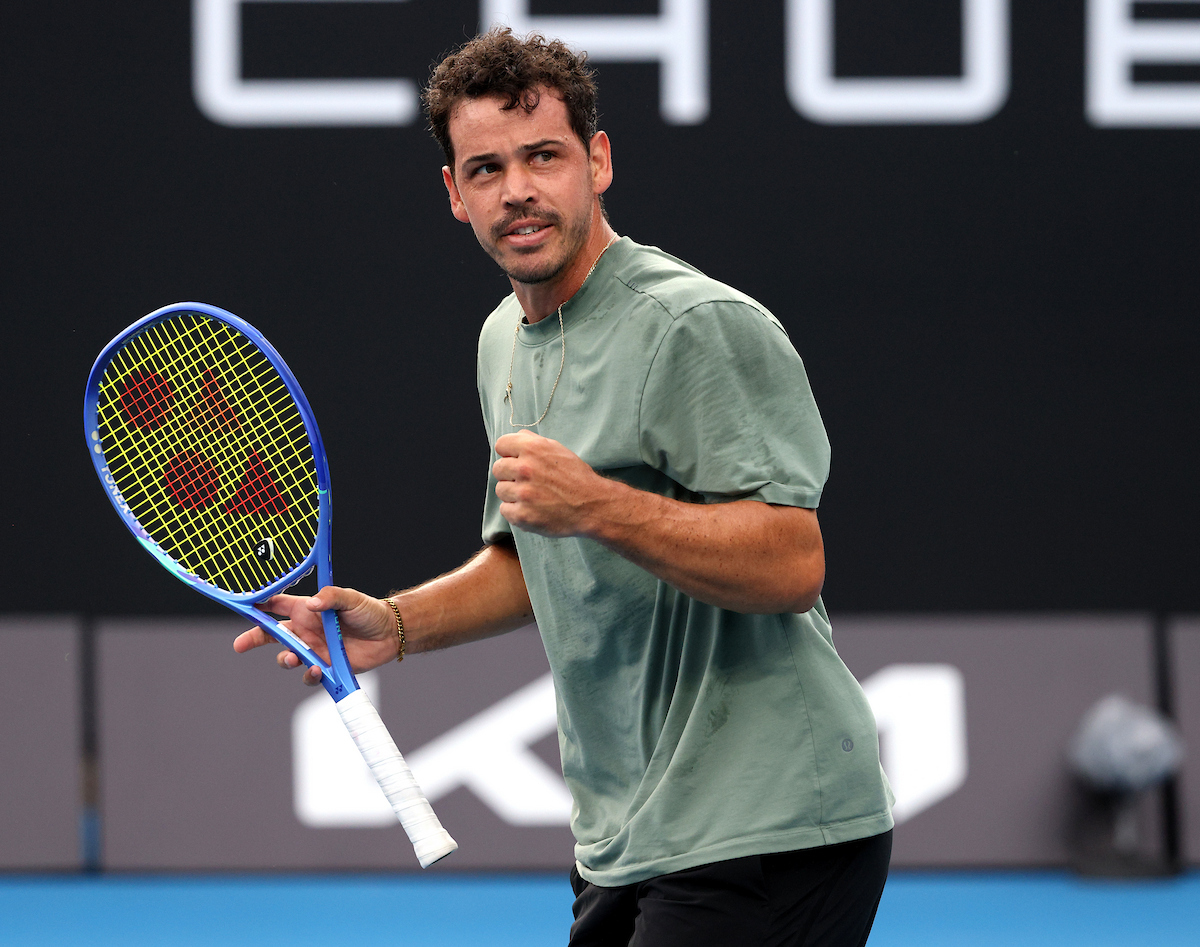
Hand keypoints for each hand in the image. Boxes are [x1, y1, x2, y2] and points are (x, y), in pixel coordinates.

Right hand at [233, 586, 398, 685]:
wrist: (390, 634)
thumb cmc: (368, 611)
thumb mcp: (351, 599)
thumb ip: (331, 598)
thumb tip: (312, 603)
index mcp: (307, 610)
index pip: (277, 605)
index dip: (260, 605)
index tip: (244, 606)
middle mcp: (306, 631)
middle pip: (272, 635)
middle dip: (253, 639)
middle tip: (240, 645)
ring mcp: (314, 650)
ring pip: (287, 658)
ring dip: (286, 660)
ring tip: (295, 658)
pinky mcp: (325, 667)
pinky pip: (308, 675)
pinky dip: (308, 675)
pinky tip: (317, 670)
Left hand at [492, 431, 611, 536]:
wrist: (592, 506)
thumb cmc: (576, 477)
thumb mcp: (558, 450)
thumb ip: (534, 442)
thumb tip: (518, 436)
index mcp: (532, 449)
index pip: (501, 444)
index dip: (508, 453)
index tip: (516, 461)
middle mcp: (525, 469)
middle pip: (497, 468)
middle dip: (509, 474)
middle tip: (527, 481)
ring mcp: (523, 493)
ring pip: (500, 490)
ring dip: (513, 493)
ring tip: (532, 496)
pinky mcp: (522, 515)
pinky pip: (505, 510)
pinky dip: (515, 511)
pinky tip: (531, 508)